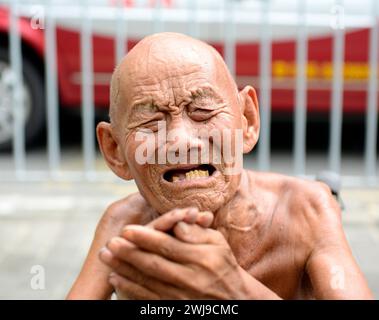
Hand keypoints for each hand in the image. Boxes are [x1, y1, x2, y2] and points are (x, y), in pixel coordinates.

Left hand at [99, 207, 213, 298]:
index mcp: (201, 259)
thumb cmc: (223, 265)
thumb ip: (197, 233)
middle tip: (110, 243)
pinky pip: (149, 299)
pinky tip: (116, 280)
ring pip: (147, 282)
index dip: (146, 238)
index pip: (168, 246)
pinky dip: (130, 290)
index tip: (127, 229)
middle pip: (154, 265)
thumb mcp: (218, 243)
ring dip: (124, 270)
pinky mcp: (174, 308)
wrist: (233, 299)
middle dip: (129, 253)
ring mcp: (181, 296)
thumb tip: (177, 223)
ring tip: (106, 258)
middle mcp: (190, 279)